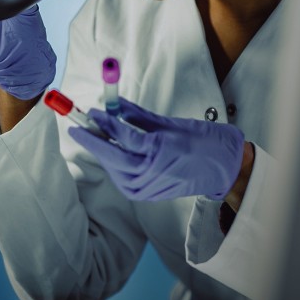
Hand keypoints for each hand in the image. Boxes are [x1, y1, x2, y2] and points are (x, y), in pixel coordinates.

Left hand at [68, 97, 244, 200]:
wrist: (223, 168)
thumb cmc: (200, 140)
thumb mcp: (168, 123)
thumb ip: (136, 115)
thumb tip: (113, 104)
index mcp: (159, 150)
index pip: (123, 135)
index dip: (104, 122)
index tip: (91, 111)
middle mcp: (152, 171)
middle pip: (112, 156)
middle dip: (92, 141)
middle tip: (76, 127)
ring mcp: (149, 187)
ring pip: (115, 169)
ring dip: (101, 153)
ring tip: (92, 136)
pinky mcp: (147, 195)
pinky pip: (122, 179)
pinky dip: (113, 166)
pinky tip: (109, 152)